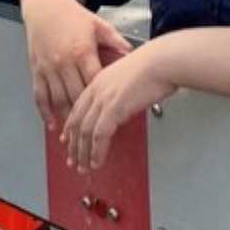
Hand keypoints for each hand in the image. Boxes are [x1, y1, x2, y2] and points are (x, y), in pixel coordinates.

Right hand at [23, 0, 131, 130]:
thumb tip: (132, 54)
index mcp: (82, 51)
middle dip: (86, 118)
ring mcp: (48, 67)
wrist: (44, 6)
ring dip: (67, 119)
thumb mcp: (98, 25)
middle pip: (76, 96)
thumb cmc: (73, 16)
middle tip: (95, 134)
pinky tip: (52, 125)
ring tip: (76, 136)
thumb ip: (116, 41)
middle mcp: (64, 62)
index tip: (112, 115)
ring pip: (58, 99)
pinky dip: (44, 112)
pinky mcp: (36, 70)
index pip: (94, 82)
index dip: (102, 100)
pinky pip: (39, 95)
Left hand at [61, 47, 175, 171]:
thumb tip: (120, 107)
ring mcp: (103, 99)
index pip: (77, 108)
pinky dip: (97, 152)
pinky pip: (99, 135)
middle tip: (74, 160)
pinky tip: (97, 161)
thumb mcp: (127, 77)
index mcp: (97, 81)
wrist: (162, 61)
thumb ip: (118, 91)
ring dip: (83, 153)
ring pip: (85, 132)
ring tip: (84, 167)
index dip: (71, 127)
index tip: (68, 140)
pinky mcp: (114, 108)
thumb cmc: (154, 66)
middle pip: (77, 122)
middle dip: (74, 145)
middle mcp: (96, 90)